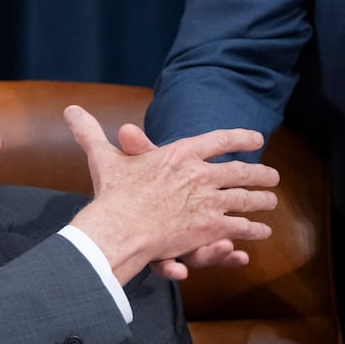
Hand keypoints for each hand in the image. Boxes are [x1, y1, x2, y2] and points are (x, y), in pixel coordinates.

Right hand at [64, 106, 277, 282]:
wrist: (119, 226)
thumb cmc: (112, 193)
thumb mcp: (104, 158)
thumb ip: (91, 133)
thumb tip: (70, 109)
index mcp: (180, 153)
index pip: (217, 140)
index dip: (238, 136)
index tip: (256, 137)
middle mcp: (200, 174)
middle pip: (240, 171)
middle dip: (259, 173)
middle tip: (273, 175)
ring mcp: (208, 201)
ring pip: (245, 199)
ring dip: (260, 201)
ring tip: (271, 202)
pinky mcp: (209, 229)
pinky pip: (237, 228)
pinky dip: (250, 231)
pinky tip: (262, 234)